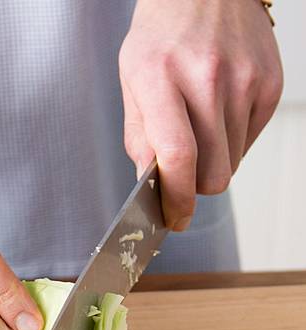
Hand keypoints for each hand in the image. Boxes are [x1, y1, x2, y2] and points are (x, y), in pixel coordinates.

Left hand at [119, 0, 282, 229]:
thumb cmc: (161, 37)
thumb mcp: (132, 80)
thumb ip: (139, 137)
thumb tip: (150, 185)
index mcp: (161, 78)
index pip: (177, 156)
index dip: (176, 199)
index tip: (174, 218)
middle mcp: (208, 78)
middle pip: (213, 173)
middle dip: (194, 188)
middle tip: (181, 176)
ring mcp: (246, 80)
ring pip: (232, 164)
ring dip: (212, 164)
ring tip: (197, 131)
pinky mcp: (271, 84)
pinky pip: (249, 142)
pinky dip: (231, 143)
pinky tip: (217, 115)